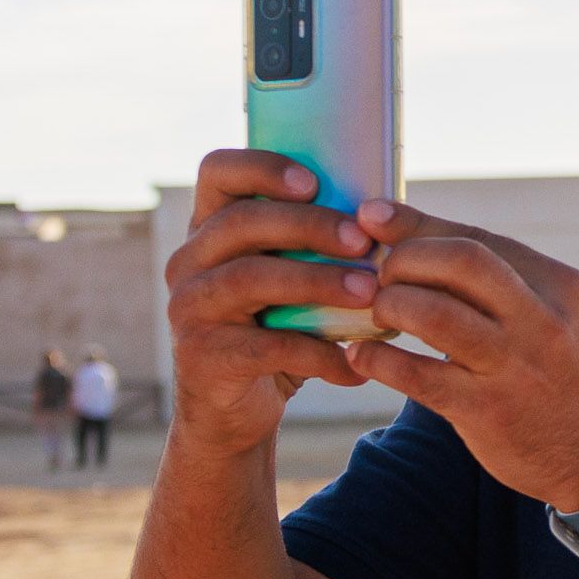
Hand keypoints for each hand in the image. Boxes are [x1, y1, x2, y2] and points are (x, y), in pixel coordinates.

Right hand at [162, 150, 374, 457]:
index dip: (262, 167)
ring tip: (369, 294)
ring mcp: (189, 308)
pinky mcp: (202, 356)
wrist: (235, 411)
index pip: (218, 171)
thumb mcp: (289, 281)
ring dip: (317, 282)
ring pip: (250, 279)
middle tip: (363, 242)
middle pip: (242, 223)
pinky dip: (318, 353)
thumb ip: (314, 247)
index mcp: (210, 229)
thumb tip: (390, 217)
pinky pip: (266, 346)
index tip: (314, 181)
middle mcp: (188, 261)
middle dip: (310, 226)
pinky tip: (355, 364)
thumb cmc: (276, 330)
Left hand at [348, 202, 578, 512]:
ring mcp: (515, 365)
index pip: (479, 238)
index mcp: (558, 285)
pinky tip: (362, 357)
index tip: (372, 217)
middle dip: (404, 258)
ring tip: (377, 314)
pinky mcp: (488, 410)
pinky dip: (379, 361)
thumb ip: (508, 282)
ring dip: (389, 305)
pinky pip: (418, 376)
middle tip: (379, 275)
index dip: (417, 224)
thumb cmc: (567, 376)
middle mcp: (541, 319)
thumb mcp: (559, 316)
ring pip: (434, 314)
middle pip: (460, 261)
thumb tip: (427, 241)